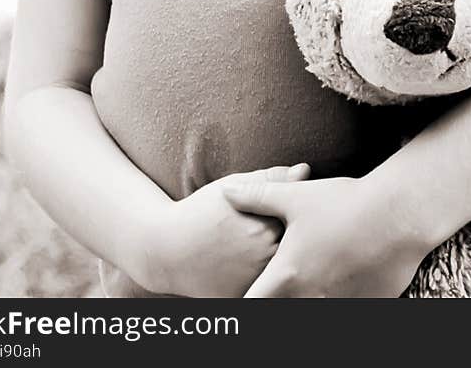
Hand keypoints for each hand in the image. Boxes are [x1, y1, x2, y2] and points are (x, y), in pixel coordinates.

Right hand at [143, 162, 310, 297]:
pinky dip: (267, 280)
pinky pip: (266, 291)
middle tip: (289, 232)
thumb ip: (270, 180)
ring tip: (269, 248)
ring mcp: (253, 284)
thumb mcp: (231, 188)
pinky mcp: (242, 300)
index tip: (300, 213)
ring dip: (282, 261)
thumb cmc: (199, 213)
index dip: (300, 217)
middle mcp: (262, 261)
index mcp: (264, 230)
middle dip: (295, 240)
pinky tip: (255, 266)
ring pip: (281, 270)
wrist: (165, 251)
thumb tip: (305, 170)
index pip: (299, 223)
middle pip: (293, 249)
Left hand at [219, 175, 427, 296]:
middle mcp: (309, 301)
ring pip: (312, 316)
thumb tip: (226, 192)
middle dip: (279, 301)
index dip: (246, 303)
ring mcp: (338, 309)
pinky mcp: (364, 310)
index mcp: (287, 277)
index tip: (247, 293)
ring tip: (316, 277)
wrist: (398, 215)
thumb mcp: (296, 198)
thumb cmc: (344, 204)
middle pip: (282, 315)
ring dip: (308, 301)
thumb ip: (258, 198)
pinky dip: (338, 300)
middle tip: (284, 285)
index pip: (251, 307)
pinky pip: (343, 312)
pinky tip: (345, 280)